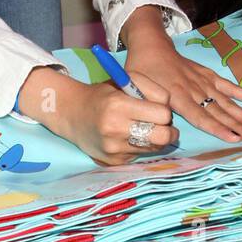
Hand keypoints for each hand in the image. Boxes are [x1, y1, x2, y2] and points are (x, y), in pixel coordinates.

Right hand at [22, 69, 178, 166]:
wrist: (72, 114)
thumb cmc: (103, 94)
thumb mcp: (124, 80)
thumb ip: (149, 88)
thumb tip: (170, 106)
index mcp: (118, 105)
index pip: (162, 114)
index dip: (164, 110)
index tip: (158, 108)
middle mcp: (115, 129)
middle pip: (163, 137)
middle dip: (168, 129)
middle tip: (162, 124)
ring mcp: (114, 148)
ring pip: (155, 148)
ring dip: (157, 139)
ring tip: (146, 128)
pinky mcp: (114, 161)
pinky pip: (142, 155)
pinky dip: (142, 147)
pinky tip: (130, 137)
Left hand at [126, 38, 241, 143]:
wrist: (151, 47)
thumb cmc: (142, 73)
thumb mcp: (137, 91)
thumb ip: (149, 109)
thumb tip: (158, 127)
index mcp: (177, 96)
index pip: (201, 117)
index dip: (218, 128)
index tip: (234, 138)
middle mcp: (195, 90)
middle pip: (220, 112)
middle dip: (238, 126)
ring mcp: (204, 82)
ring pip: (228, 102)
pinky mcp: (210, 76)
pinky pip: (230, 87)